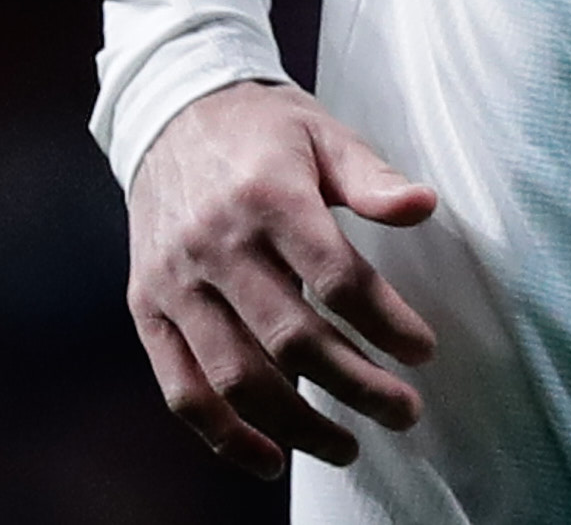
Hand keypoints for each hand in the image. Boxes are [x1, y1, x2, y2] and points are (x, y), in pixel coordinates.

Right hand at [125, 78, 441, 478]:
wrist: (169, 114)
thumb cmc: (262, 131)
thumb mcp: (324, 134)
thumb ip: (372, 179)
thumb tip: (423, 207)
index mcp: (268, 196)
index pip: (336, 278)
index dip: (386, 322)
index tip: (424, 351)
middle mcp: (216, 244)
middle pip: (292, 338)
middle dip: (356, 384)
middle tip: (405, 411)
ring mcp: (176, 282)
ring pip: (237, 376)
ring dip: (297, 424)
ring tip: (350, 446)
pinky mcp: (146, 308)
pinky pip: (181, 389)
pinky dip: (224, 435)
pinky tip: (272, 456)